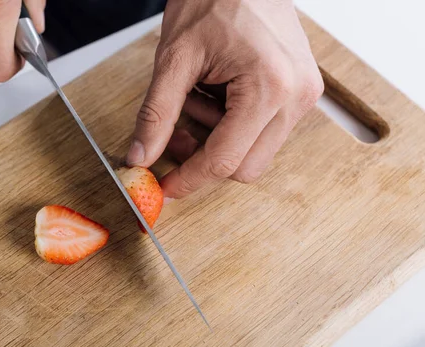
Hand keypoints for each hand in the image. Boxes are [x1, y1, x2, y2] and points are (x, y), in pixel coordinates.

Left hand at [126, 0, 323, 199]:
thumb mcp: (174, 58)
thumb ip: (156, 114)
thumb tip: (141, 156)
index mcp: (269, 86)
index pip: (224, 160)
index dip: (189, 180)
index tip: (165, 188)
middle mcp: (296, 96)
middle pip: (244, 167)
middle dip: (204, 158)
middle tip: (176, 135)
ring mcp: (304, 95)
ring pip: (254, 153)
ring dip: (218, 139)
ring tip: (198, 97)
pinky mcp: (301, 91)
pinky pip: (264, 131)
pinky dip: (233, 125)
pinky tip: (217, 94)